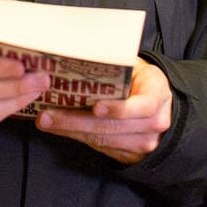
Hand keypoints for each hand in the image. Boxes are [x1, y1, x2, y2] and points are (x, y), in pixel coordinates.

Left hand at [34, 60, 173, 163]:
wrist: (159, 107)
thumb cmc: (141, 81)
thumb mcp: (137, 67)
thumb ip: (118, 63)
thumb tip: (80, 51)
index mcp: (158, 95)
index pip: (143, 106)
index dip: (119, 109)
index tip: (96, 107)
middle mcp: (155, 123)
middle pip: (114, 127)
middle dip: (77, 121)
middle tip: (48, 115)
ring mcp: (144, 143)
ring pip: (103, 139)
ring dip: (71, 130)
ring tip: (46, 121)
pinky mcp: (130, 155)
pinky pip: (101, 146)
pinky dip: (78, 136)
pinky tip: (60, 128)